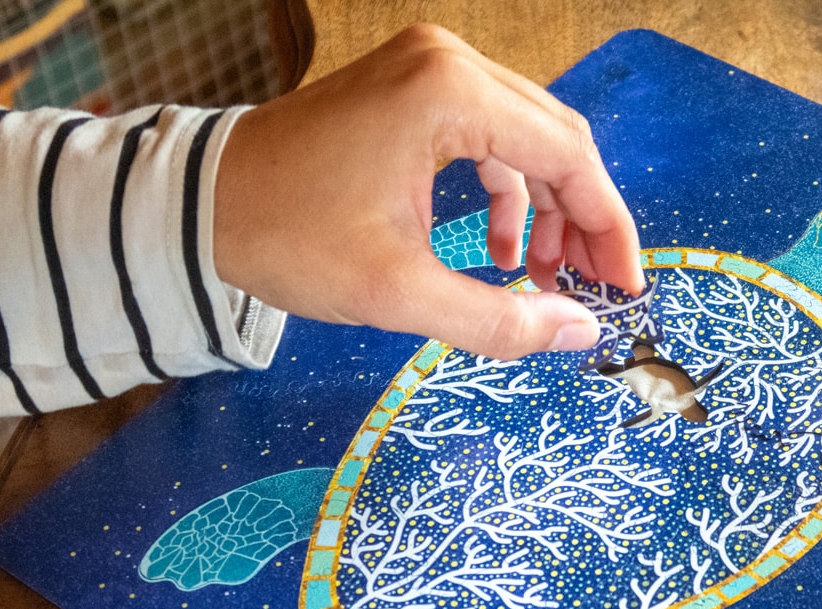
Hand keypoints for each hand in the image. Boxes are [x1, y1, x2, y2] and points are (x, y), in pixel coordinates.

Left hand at [213, 24, 643, 359]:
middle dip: (584, 219)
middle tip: (593, 288)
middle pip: (558, 140)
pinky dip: (508, 192)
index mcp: (450, 93)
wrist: (198, 205)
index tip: (623, 286)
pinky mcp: (412, 88)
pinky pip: (490, 137)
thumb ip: (499, 319)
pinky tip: (503, 247)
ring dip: (549, 208)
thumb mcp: (399, 292)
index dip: (609, 227)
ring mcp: (428, 68)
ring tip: (544, 278)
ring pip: (528, 138)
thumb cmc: (289, 237)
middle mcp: (448, 63)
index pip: (569, 156)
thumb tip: (577, 333)